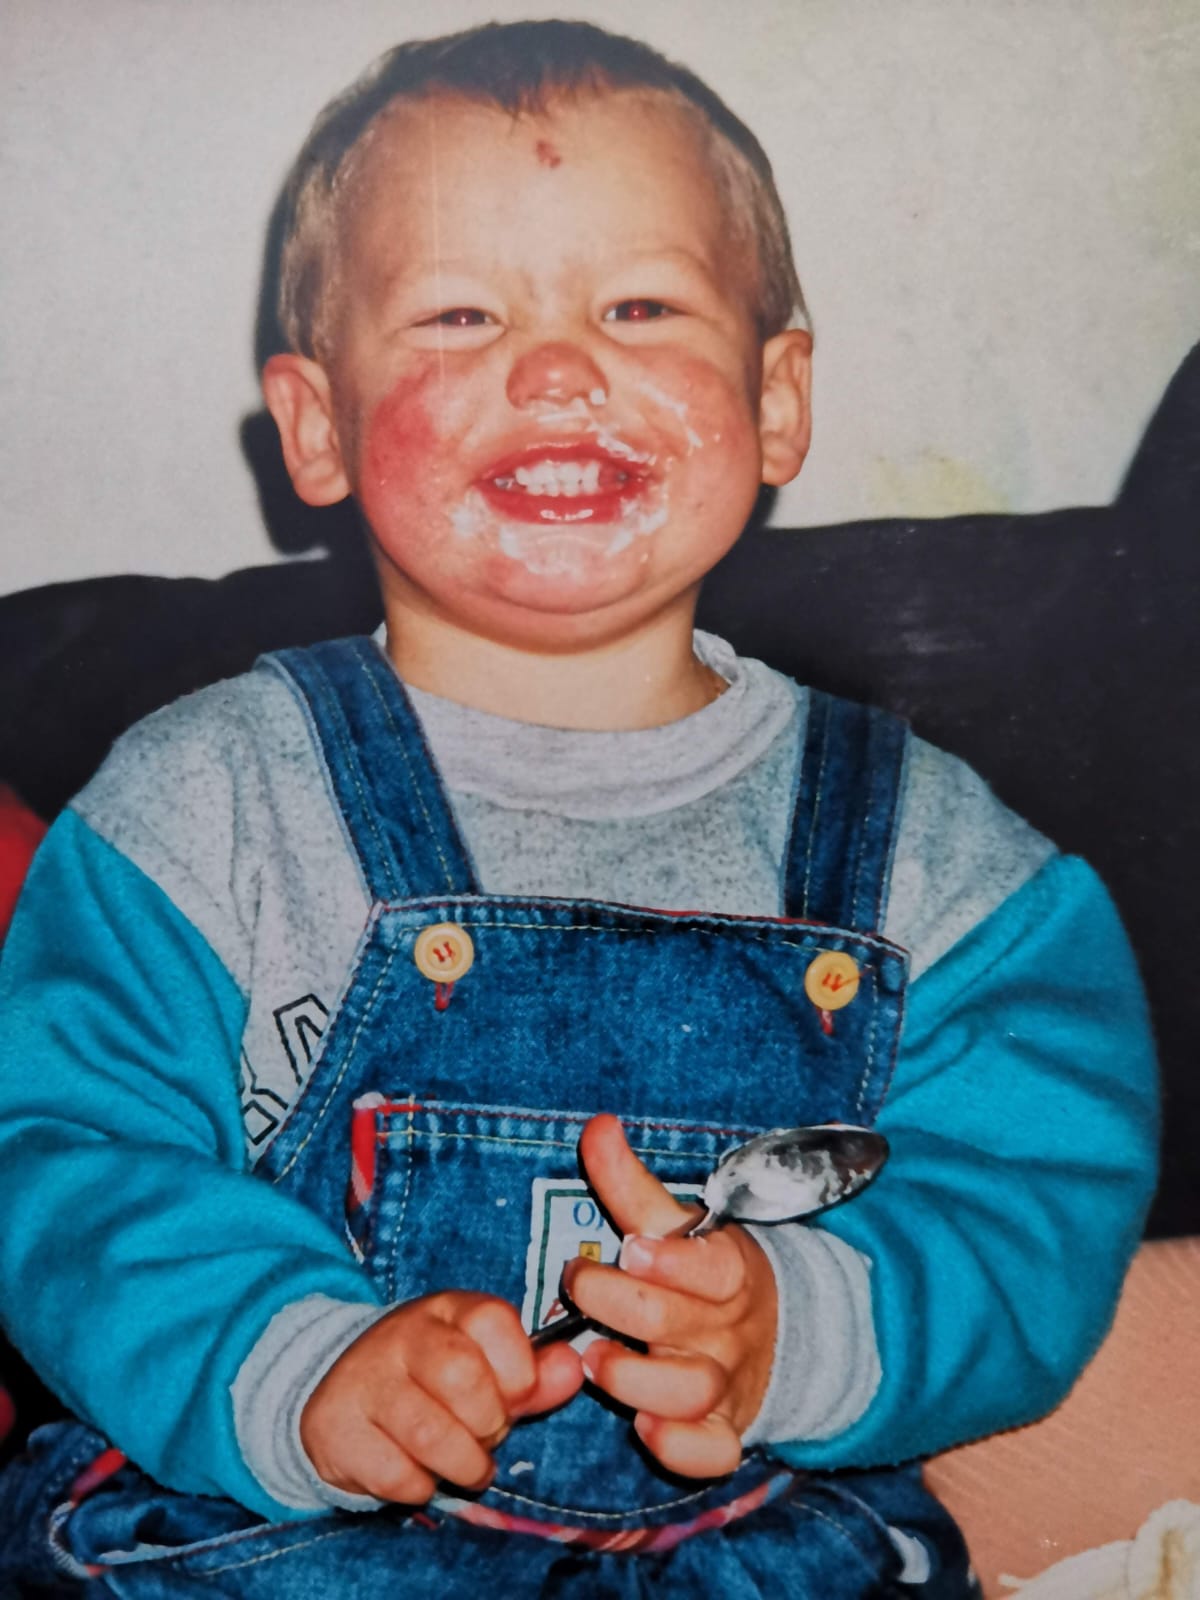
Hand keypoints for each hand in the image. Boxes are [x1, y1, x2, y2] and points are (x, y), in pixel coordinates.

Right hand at [301, 1291, 581, 1502]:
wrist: (340, 1390)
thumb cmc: (432, 1379)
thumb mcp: (483, 1364)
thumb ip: (532, 1373)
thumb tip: (576, 1368)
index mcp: (447, 1309)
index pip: (493, 1321)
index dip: (518, 1371)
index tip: (514, 1395)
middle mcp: (402, 1335)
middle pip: (463, 1378)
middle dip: (489, 1424)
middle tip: (485, 1434)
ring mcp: (365, 1379)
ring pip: (431, 1436)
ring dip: (463, 1465)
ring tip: (464, 1463)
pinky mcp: (336, 1429)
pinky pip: (397, 1476)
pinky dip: (419, 1487)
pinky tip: (417, 1471)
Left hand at [562, 1114, 777, 1478]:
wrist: (774, 1332)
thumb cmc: (704, 1268)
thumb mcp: (678, 1222)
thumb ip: (631, 1181)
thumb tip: (597, 1126)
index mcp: (726, 1269)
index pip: (711, 1267)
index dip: (673, 1261)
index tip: (633, 1249)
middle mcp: (726, 1328)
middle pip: (675, 1323)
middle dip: (620, 1306)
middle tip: (579, 1286)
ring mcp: (724, 1383)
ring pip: (690, 1392)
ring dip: (634, 1379)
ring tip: (591, 1360)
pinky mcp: (720, 1431)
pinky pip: (711, 1452)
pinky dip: (680, 1446)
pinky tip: (645, 1427)